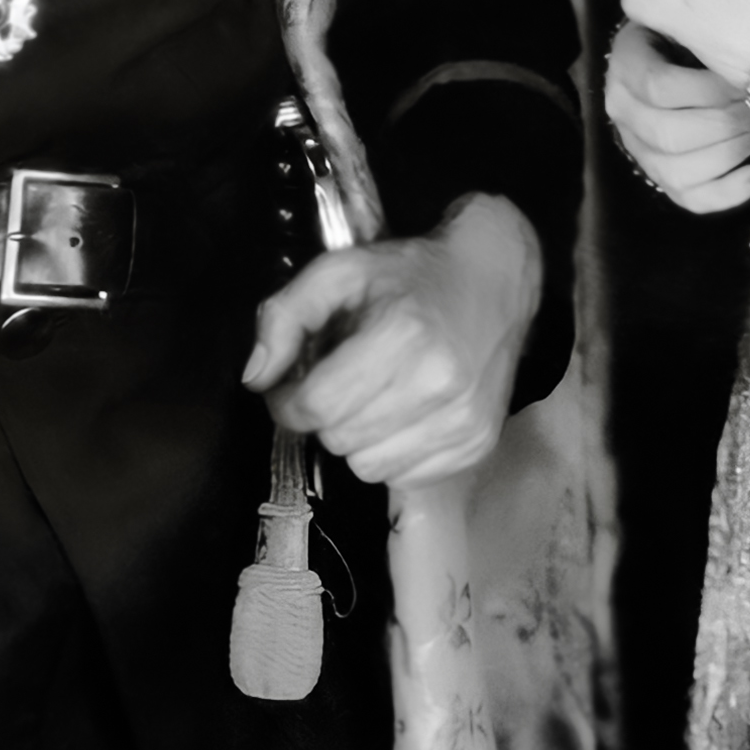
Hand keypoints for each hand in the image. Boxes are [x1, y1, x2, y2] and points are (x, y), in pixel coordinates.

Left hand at [244, 193, 539, 487]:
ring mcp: (463, 420)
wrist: (494, 280)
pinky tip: (400, 413)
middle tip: (335, 383)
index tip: (291, 384)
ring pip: (367, 467)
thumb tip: (256, 377)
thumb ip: (285, 316)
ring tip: (370, 397)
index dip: (287, 400)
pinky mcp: (477, 444)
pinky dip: (390, 453)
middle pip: (338, 438)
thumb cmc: (411, 275)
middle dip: (323, 415)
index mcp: (402, 335)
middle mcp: (439, 383)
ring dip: (355, 438)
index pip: (317, 404)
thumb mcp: (339, 271)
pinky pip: (404, 477)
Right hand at [604, 18, 749, 211]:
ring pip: (677, 171)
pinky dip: (727, 193)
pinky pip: (688, 197)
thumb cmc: (684, 36)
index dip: (708, 90)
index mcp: (627, 67)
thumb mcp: (684, 22)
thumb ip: (699, 30)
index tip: (744, 81)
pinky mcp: (659, 176)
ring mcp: (638, 148)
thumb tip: (742, 53)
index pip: (658, 87)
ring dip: (730, 154)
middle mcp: (623, 112)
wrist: (665, 54)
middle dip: (726, 124)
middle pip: (669, 134)